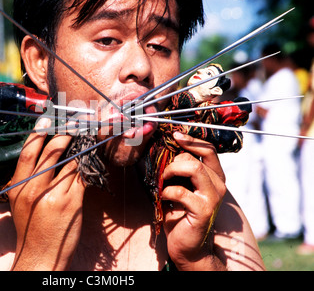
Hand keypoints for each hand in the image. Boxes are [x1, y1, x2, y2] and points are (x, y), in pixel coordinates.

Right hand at [8, 119, 85, 269]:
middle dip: (63, 135)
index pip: (28, 153)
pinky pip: (81, 177)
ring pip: (70, 163)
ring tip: (84, 140)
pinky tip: (89, 160)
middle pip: (51, 153)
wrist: (40, 255)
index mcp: (18, 187)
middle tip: (71, 126)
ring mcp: (54, 195)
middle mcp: (34, 189)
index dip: (38, 133)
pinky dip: (86, 167)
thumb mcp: (19, 201)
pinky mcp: (72, 203)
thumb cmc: (30, 227)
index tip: (47, 120)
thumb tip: (44, 156)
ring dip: (79, 150)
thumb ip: (27, 180)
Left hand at [161, 132, 226, 269]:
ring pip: (192, 168)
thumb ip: (181, 170)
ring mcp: (213, 197)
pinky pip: (181, 191)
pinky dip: (166, 192)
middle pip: (195, 157)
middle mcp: (218, 184)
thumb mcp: (181, 186)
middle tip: (163, 174)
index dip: (191, 139)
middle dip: (173, 162)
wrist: (188, 245)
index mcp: (214, 176)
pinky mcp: (204, 210)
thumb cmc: (180, 213)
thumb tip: (168, 148)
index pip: (208, 149)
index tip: (174, 136)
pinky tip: (163, 198)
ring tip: (163, 183)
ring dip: (170, 172)